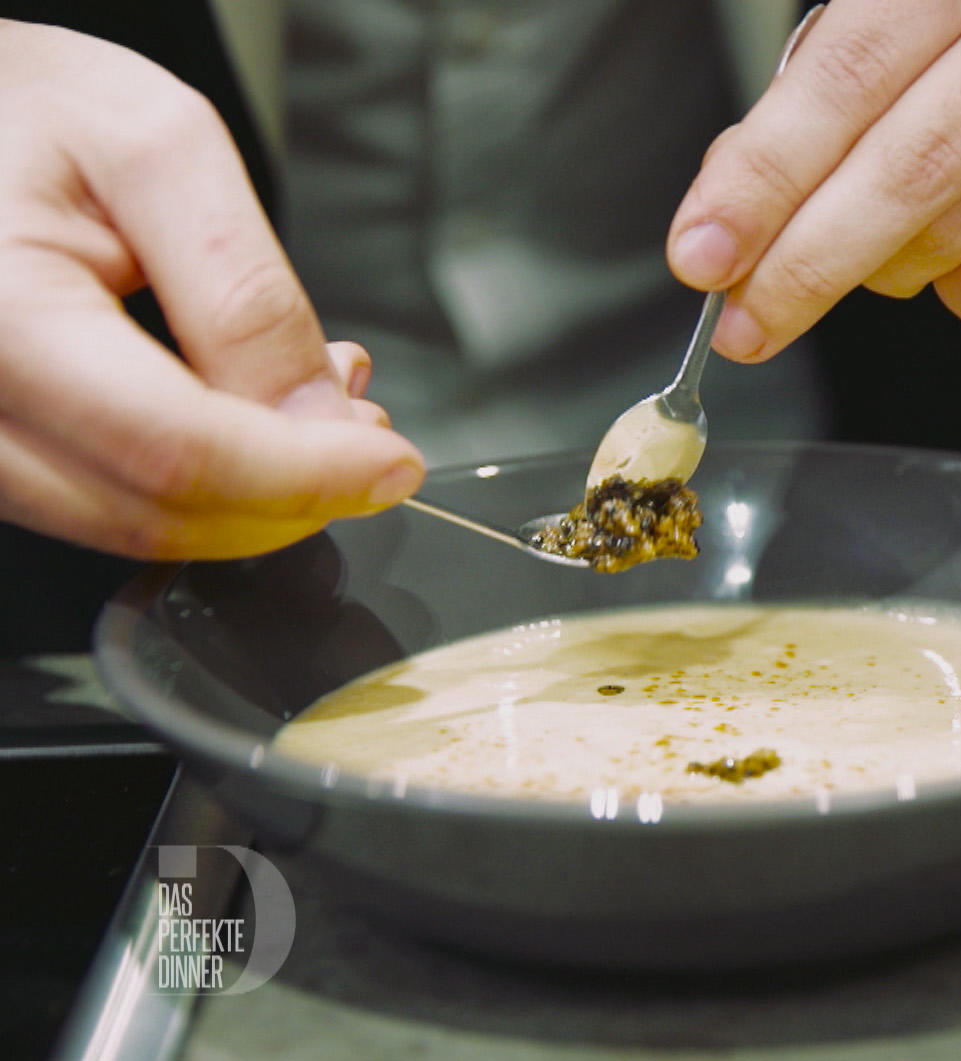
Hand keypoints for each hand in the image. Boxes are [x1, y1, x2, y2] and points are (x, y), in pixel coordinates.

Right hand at [0, 21, 423, 560]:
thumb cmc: (31, 104)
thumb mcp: (163, 153)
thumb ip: (244, 294)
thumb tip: (321, 420)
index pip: (177, 450)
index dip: (307, 474)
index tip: (393, 466)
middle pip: (160, 510)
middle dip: (293, 490)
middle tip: (364, 427)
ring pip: (135, 525)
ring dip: (256, 493)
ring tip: (313, 404)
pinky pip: (103, 500)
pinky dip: (203, 481)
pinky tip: (246, 413)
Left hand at [667, 0, 960, 360]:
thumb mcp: (882, 49)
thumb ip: (797, 119)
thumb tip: (721, 226)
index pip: (844, 76)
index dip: (762, 177)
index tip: (701, 254)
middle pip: (901, 172)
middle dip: (801, 266)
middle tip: (741, 325)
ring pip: (945, 240)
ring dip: (880, 270)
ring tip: (885, 236)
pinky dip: (958, 296)